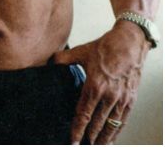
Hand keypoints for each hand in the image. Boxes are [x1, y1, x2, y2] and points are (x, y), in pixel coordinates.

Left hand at [53, 21, 149, 144]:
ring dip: (103, 138)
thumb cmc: (105, 47)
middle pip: (97, 123)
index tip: (72, 140)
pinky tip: (111, 136)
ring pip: (110, 125)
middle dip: (89, 137)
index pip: (83, 114)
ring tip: (96, 146)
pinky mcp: (130, 99)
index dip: (77, 129)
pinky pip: (122, 120)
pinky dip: (116, 131)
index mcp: (94, 85)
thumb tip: (50, 62)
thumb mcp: (81, 52)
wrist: (128, 43)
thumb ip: (63, 59)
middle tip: (82, 145)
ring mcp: (121, 98)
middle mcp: (108, 95)